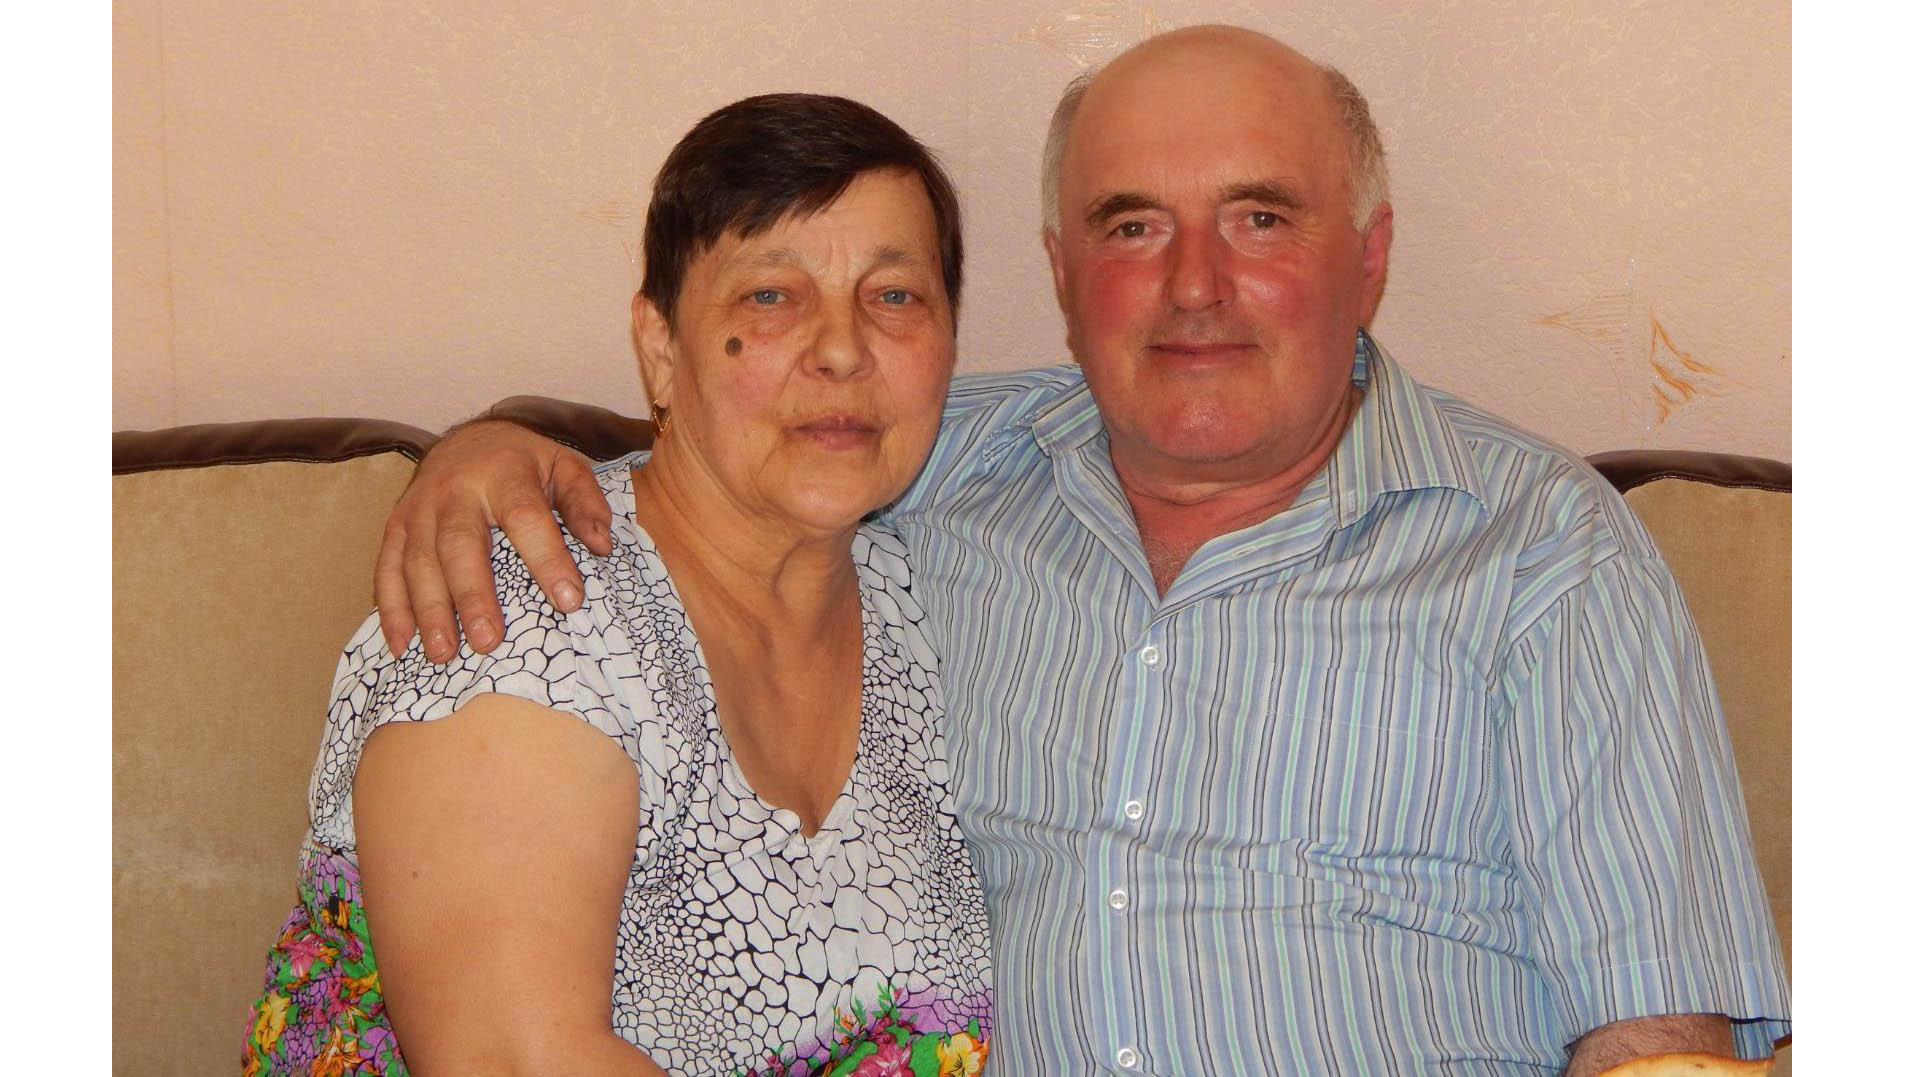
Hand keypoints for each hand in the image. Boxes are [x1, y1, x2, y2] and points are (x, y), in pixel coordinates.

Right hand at [374, 420, 612, 661]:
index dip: (547, 559)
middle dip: (473, 595)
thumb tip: (601, 546)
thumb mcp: (565, 468)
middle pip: (460, 544)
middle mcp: (455, 489)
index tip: (568, 601)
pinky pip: (387, 568)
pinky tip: (401, 646)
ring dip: (429, 611)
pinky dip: (392, 609)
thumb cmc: (525, 465)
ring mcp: (419, 509)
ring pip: (419, 561)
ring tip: (443, 654)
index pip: (527, 517)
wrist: (467, 440)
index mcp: (505, 473)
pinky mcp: (396, 527)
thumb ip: (586, 503)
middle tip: (489, 642)